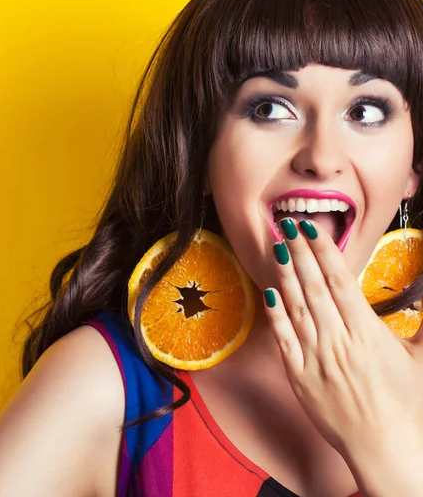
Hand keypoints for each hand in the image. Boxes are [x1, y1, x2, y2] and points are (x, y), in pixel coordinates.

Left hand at [263, 217, 422, 456]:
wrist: (386, 449)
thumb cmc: (407, 403)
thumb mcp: (421, 357)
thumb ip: (422, 319)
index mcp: (366, 332)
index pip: (339, 280)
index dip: (323, 251)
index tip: (311, 228)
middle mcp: (337, 340)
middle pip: (313, 287)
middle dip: (299, 252)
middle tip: (286, 225)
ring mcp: (314, 357)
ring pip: (295, 306)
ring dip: (284, 274)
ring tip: (275, 247)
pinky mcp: (298, 375)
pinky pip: (283, 339)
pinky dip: (275, 314)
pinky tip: (268, 291)